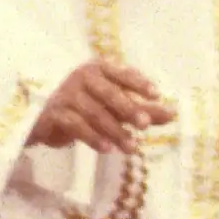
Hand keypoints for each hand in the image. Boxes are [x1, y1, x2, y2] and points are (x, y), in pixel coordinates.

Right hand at [25, 59, 173, 158]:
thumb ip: (142, 108)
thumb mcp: (114, 106)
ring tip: (131, 148)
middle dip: (128, 109)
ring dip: (115, 131)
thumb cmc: (86, 107)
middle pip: (108, 93)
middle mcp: (82, 77)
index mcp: (99, 69)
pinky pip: (77, 126)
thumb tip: (172, 114)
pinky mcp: (55, 113)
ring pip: (94, 113)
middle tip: (146, 124)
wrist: (46, 118)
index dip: (139, 83)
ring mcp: (67, 94)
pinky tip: (107, 149)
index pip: (122, 73)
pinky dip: (93, 138)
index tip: (157, 95)